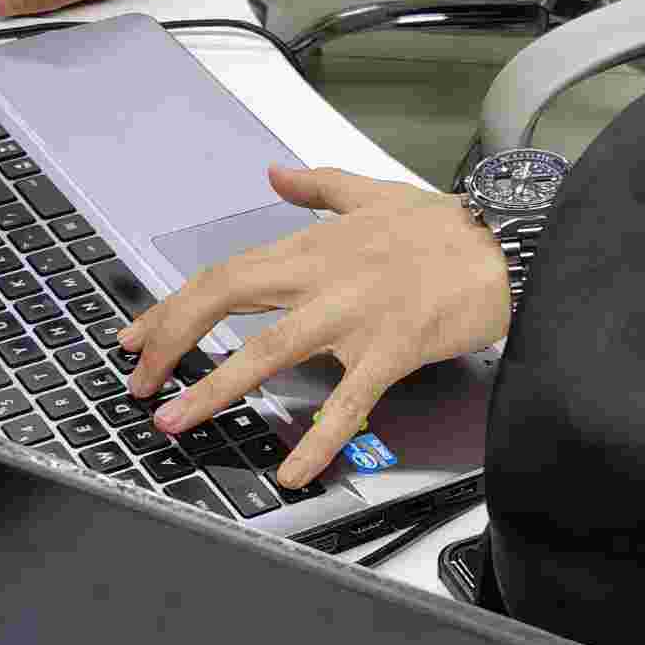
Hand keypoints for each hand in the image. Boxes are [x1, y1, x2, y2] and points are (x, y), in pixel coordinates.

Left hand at [117, 165, 512, 494]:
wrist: (507, 244)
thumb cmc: (447, 226)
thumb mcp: (374, 193)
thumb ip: (317, 186)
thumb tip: (276, 175)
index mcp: (312, 246)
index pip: (224, 273)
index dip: (172, 306)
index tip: (137, 337)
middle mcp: (322, 277)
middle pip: (226, 299)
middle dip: (172, 341)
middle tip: (140, 383)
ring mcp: (354, 313)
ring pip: (269, 350)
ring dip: (216, 389)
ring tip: (178, 422)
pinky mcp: (392, 348)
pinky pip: (347, 402)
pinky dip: (317, 439)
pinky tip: (292, 469)